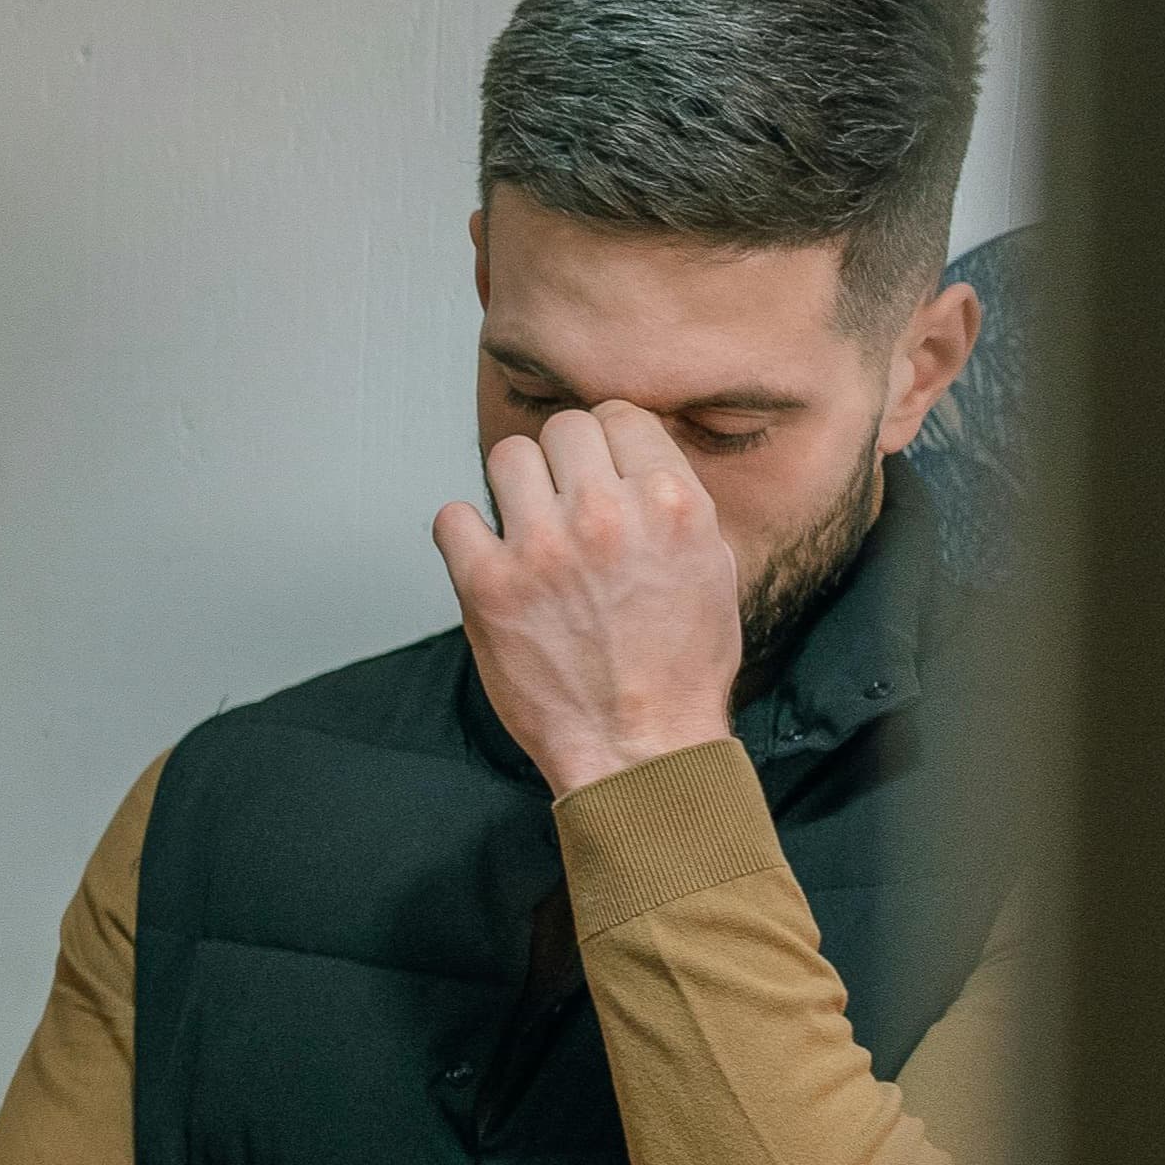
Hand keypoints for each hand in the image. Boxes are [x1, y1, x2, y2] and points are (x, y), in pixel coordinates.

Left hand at [433, 403, 739, 795]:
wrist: (639, 747)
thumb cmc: (678, 672)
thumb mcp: (711, 568)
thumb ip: (673, 504)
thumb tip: (635, 460)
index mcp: (670, 503)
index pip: (620, 417)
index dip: (606, 445)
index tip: (597, 474)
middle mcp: (605, 515)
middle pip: (563, 429)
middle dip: (561, 463)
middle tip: (560, 505)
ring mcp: (542, 548)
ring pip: (507, 457)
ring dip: (513, 488)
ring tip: (526, 529)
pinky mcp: (488, 587)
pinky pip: (452, 517)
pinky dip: (463, 535)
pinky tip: (486, 559)